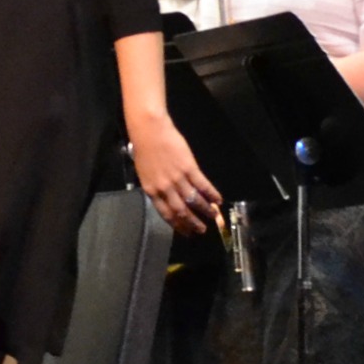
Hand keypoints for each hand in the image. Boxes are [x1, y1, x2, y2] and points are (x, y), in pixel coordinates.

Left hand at [127, 112, 219, 236]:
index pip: (166, 213)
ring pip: (193, 200)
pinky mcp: (189, 168)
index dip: (178, 225)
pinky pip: (202, 185)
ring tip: (214, 216)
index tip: (186, 233)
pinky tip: (218, 199)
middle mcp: (164, 188)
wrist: (149, 131)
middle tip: (202, 230)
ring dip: (205, 210)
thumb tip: (168, 197)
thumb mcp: (145, 173)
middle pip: (181, 211)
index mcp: (151, 190)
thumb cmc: (144, 149)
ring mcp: (177, 178)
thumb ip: (156, 187)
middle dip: (193, 223)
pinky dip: (212, 194)